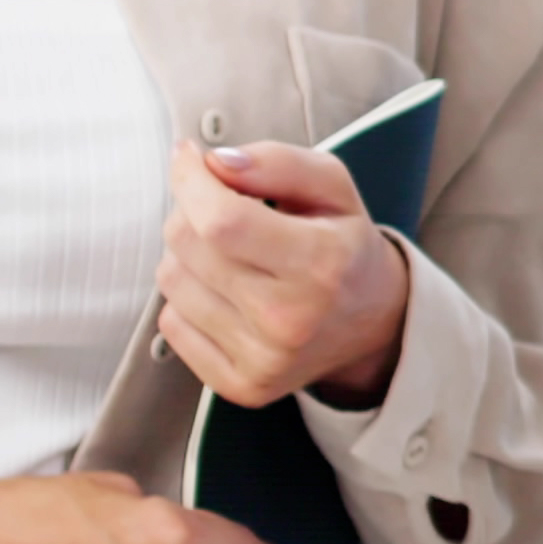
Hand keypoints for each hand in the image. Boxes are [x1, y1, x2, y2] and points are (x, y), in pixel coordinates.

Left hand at [155, 140, 414, 408]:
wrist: (372, 324)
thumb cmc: (343, 244)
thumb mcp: (332, 185)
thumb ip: (276, 161)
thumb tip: (216, 163)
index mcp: (321, 263)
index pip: (222, 220)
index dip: (190, 180)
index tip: (188, 158)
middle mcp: (291, 319)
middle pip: (187, 243)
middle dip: (191, 210)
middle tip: (222, 209)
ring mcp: (264, 359)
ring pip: (172, 280)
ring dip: (188, 255)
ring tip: (229, 255)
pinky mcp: (241, 386)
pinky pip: (170, 324)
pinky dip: (187, 298)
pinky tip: (224, 293)